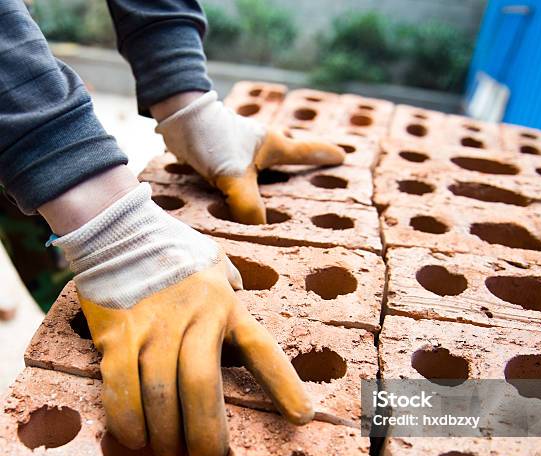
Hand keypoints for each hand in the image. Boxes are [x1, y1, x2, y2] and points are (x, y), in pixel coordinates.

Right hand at [53, 184, 312, 455]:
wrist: (121, 232)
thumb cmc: (176, 254)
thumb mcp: (217, 264)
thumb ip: (233, 285)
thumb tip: (242, 290)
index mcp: (227, 306)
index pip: (262, 349)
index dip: (284, 385)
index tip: (303, 417)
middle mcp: (195, 318)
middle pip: (203, 384)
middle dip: (206, 431)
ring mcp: (154, 327)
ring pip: (161, 390)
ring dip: (165, 432)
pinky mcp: (118, 333)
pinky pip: (121, 383)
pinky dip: (126, 417)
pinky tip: (133, 439)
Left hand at [154, 91, 344, 223]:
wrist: (178, 120)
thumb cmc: (212, 139)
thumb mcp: (234, 176)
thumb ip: (248, 206)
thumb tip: (259, 231)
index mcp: (273, 145)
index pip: (305, 152)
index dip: (324, 156)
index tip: (343, 157)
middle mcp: (261, 147)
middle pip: (289, 158)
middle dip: (302, 168)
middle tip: (315, 179)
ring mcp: (243, 152)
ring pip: (266, 168)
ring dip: (274, 180)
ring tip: (281, 196)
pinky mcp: (226, 159)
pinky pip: (245, 176)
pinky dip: (250, 186)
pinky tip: (244, 198)